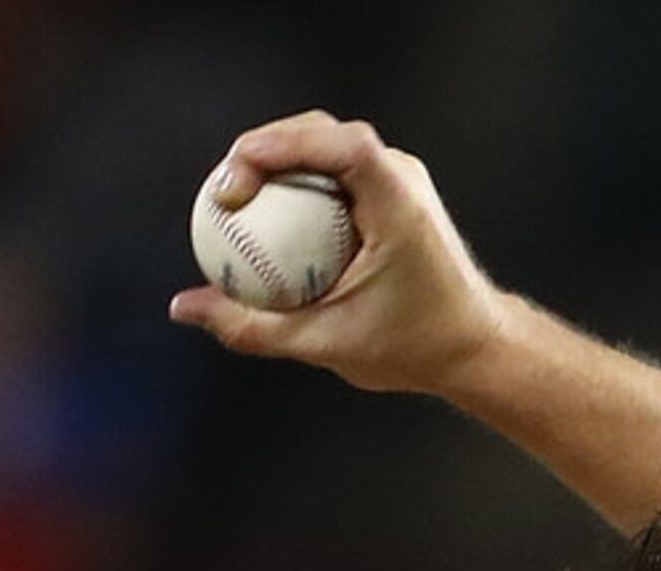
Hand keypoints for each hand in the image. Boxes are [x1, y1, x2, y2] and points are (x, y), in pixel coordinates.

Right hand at [169, 111, 512, 397]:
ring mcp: (399, 180)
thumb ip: (253, 326)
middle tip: (221, 195)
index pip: (338, 145)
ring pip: (324, 145)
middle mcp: (402, 179)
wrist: (475, 348)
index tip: (233, 181)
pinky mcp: (391, 191)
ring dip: (275, 160)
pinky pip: (333, 171)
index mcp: (398, 203)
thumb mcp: (327, 343)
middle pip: (319, 132)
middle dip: (260, 149)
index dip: (278, 145)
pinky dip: (295, 183)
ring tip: (234, 200)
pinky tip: (264, 215)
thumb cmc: (414, 349)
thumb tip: (185, 306)